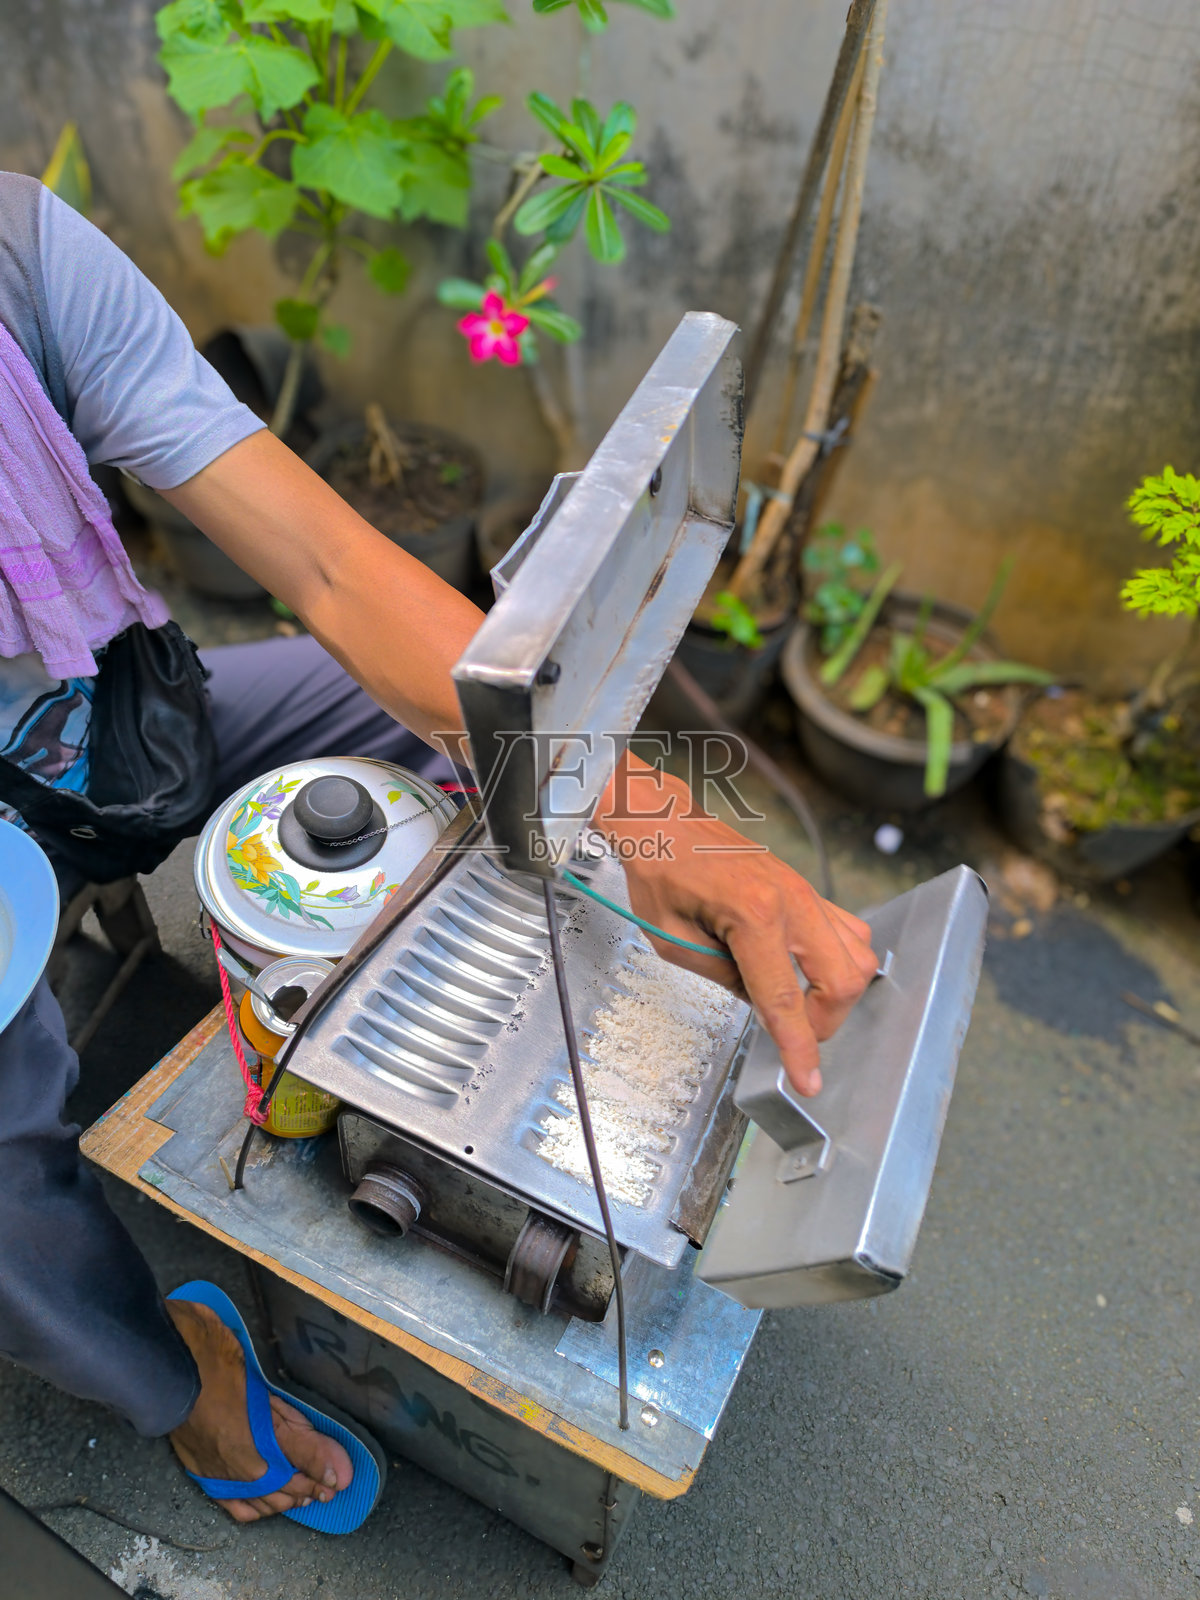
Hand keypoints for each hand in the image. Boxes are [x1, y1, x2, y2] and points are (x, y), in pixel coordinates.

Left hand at [593, 759, 876, 1095]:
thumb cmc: (659, 874)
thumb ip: (726, 979)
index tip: (808, 1080)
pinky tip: (811, 971)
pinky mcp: (806, 888)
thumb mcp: (675, 943)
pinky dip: (841, 959)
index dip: (799, 1048)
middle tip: (795, 1037)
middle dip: (825, 1021)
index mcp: (753, 914)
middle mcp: (790, 900)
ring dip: (838, 991)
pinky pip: (848, 928)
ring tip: (803, 1006)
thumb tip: (763, 1007)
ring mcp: (804, 890)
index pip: (785, 998)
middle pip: (842, 979)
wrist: (664, 824)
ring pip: (858, 953)